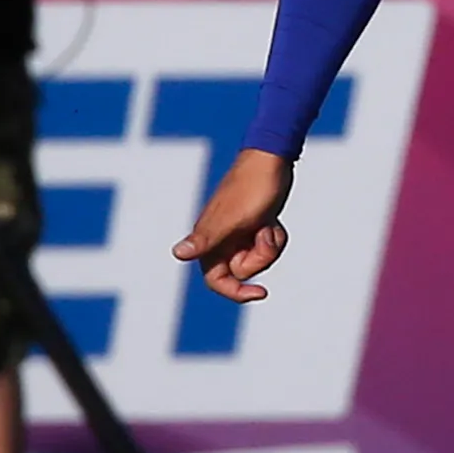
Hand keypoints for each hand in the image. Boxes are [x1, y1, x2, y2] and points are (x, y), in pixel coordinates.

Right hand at [175, 150, 295, 303]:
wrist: (271, 159)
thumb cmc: (252, 187)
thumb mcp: (232, 218)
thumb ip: (206, 239)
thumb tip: (179, 253)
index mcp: (210, 240)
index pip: (216, 281)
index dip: (235, 292)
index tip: (261, 293)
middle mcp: (221, 240)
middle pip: (244, 271)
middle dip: (260, 256)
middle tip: (263, 233)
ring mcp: (238, 234)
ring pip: (258, 259)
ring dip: (269, 245)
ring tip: (267, 223)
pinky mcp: (253, 227)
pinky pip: (267, 246)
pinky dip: (275, 237)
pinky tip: (272, 220)